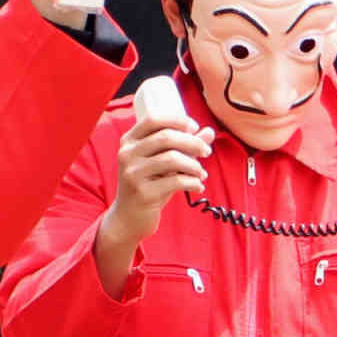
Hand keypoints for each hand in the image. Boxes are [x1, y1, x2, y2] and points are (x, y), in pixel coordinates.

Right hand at [99, 104, 212, 266]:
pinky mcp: (142, 193)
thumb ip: (184, 146)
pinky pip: (176, 181)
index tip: (194, 126)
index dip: (177, 120)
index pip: (153, 119)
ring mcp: (132, 174)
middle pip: (166, 137)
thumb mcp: (163, 163)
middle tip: (207, 151)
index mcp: (129, 141)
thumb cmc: (149, 185)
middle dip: (193, 142)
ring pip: (172, 159)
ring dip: (194, 165)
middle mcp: (127, 154)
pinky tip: (198, 186)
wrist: (129, 217)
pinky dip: (193, 182)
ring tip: (201, 173)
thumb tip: (209, 131)